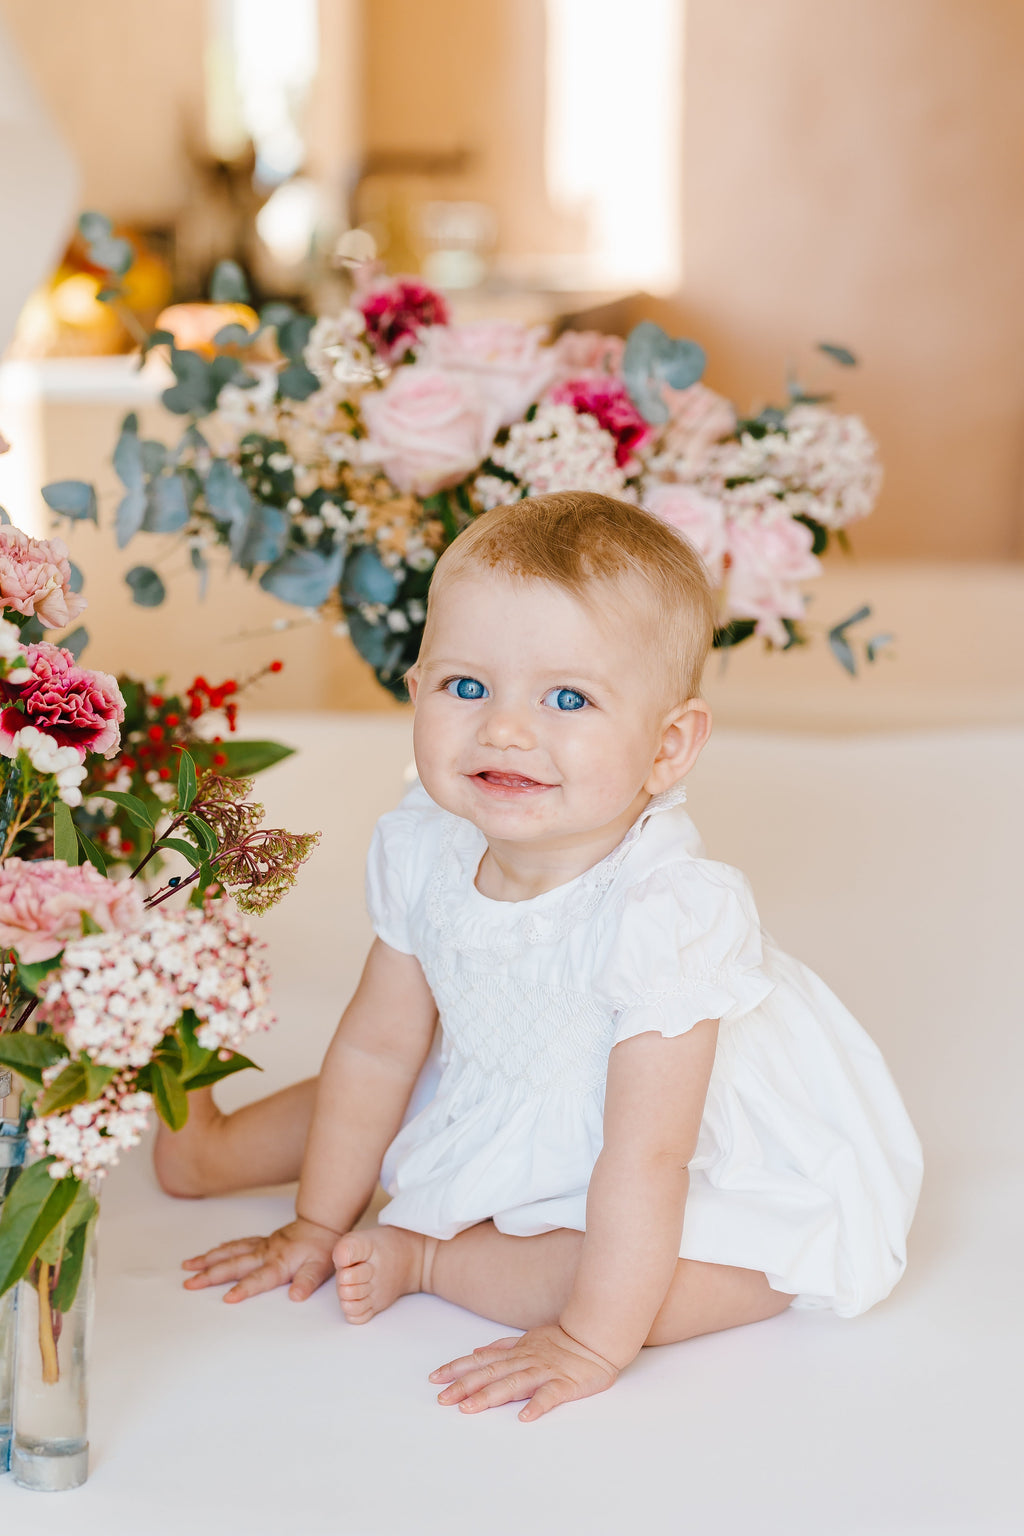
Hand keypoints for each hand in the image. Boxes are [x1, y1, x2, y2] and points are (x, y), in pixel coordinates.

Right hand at [182, 1216, 340, 1302]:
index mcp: (279, 1264)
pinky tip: (210, 1253)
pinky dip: (221, 1249)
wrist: (322, 1223)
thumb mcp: (320, 1267)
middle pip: (234, 1265)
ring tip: (187, 1266)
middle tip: (189, 1283)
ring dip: (208, 1259)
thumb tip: (296, 1297)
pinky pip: (237, 1244)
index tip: (226, 1299)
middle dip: (210, 1275)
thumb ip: (308, 1282)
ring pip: (230, 1252)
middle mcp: (265, 1254)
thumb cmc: (321, 1248)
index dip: (243, 1289)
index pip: (258, 1279)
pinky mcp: (261, 1242)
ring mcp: (261, 1246)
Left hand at [428, 1322, 619, 1421]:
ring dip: (489, 1396)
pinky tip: (524, 1418)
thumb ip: (501, 1347)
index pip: (480, 1360)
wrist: (596, 1337)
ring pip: (512, 1384)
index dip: (457, 1368)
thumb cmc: (561, 1341)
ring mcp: (544, 1372)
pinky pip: (549, 1395)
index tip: (435, 1379)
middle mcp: (525, 1361)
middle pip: (490, 1373)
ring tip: (468, 1409)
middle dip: (464, 1386)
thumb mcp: (526, 1339)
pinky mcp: (564, 1384)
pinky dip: (536, 1405)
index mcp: (515, 1352)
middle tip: (442, 1399)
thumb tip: (476, 1351)